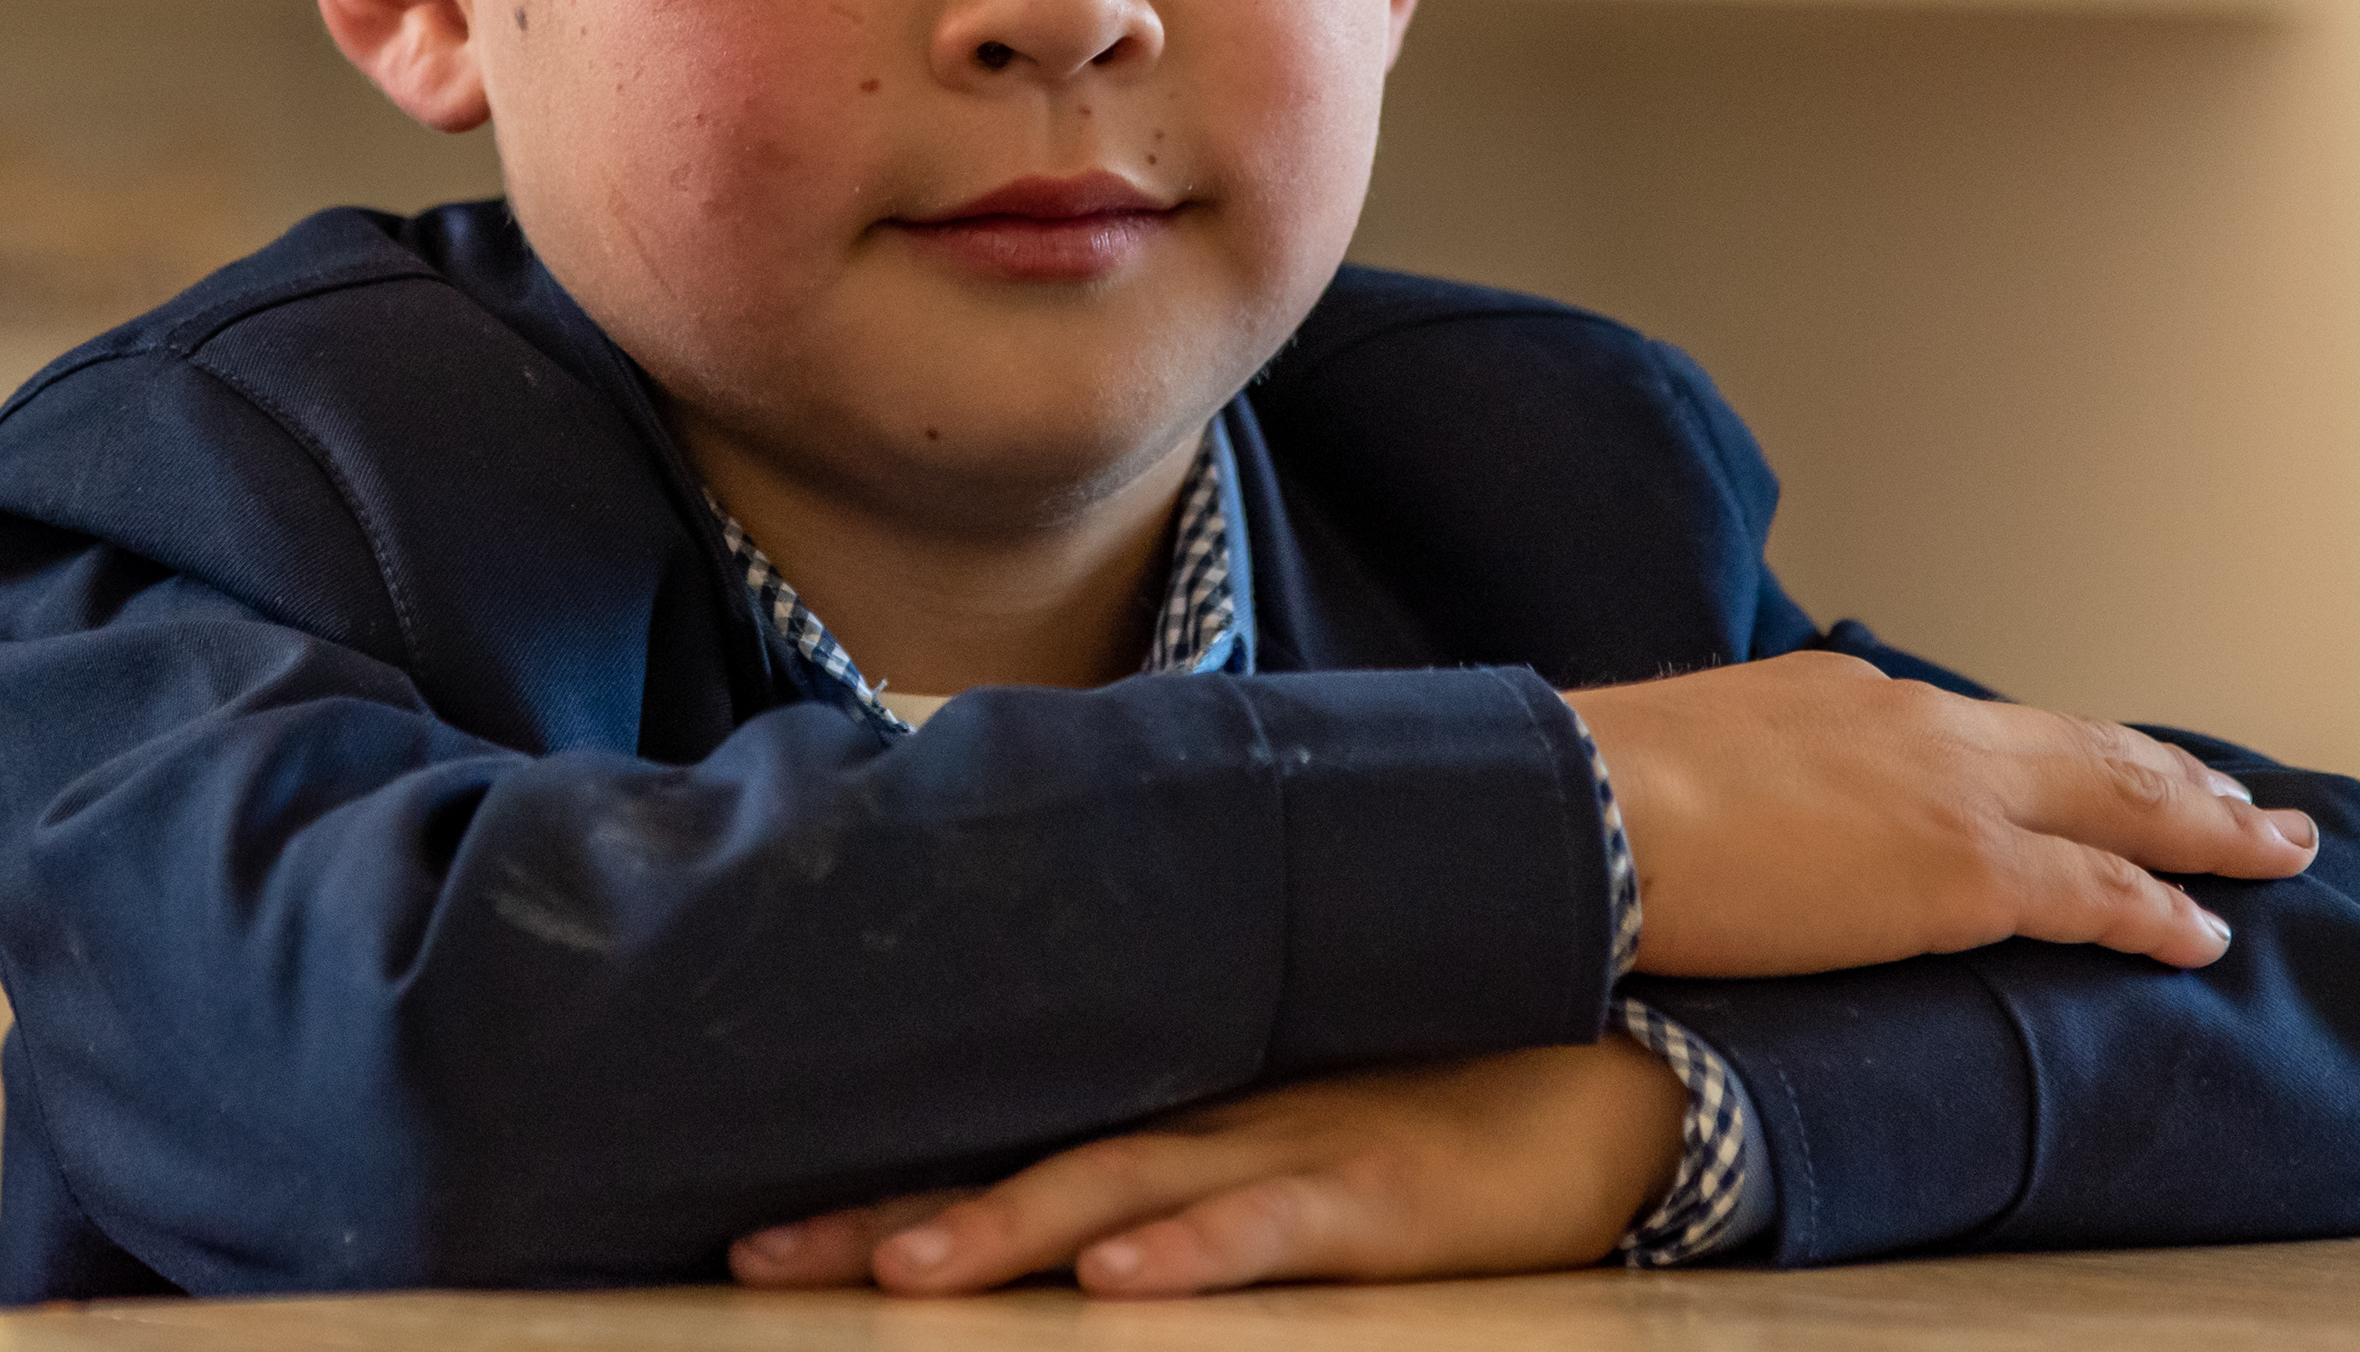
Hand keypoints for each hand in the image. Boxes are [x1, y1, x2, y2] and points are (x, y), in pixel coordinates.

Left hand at [727, 1034, 1687, 1297]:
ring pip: (1126, 1191)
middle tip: (758, 1260)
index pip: (1007, 1151)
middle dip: (891, 1223)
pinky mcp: (1377, 1199)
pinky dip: (1195, 1255)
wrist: (1609, 1075)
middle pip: (1027, 1171)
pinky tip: (1122, 1284)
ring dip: (1011, 1230)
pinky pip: (1271, 1229)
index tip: (751, 1237)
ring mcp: (1292, 1151)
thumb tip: (1067, 1219)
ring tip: (904, 1269)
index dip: (878, 1193)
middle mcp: (1212, 1123)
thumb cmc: (1438, 1114)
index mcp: (1185, 1115)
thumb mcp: (1294, 1127)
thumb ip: (1185, 1155)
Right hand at [1570, 652, 2319, 975]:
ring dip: (2205, 830)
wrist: (1590, 806)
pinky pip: (2096, 893)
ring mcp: (1949, 796)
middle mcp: (1918, 727)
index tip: (2113, 767)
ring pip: (2120, 804)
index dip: (2069, 754)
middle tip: (2254, 805)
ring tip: (2273, 850)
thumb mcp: (1694, 760)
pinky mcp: (1962, 875)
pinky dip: (2159, 912)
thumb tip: (1743, 817)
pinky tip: (2203, 934)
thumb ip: (1753, 781)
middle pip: (2087, 749)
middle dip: (2179, 778)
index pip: (1986, 733)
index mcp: (1850, 698)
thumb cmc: (1604, 797)